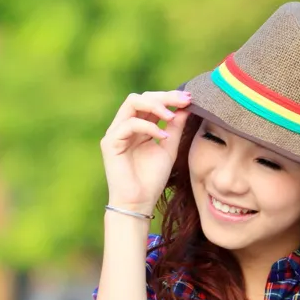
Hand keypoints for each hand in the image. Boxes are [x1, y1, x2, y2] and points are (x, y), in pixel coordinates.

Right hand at [100, 90, 192, 215]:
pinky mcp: (110, 143)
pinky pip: (130, 124)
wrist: (139, 203)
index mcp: (137, 127)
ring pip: (132, 102)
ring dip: (155, 105)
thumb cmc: (152, 180)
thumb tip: (186, 106)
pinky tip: (162, 136)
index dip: (169, 97)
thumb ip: (175, 127)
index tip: (189, 99)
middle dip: (165, 96)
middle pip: (141, 97)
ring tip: (171, 117)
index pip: (150, 102)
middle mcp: (124, 126)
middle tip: (184, 100)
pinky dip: (149, 126)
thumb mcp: (169, 148)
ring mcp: (115, 133)